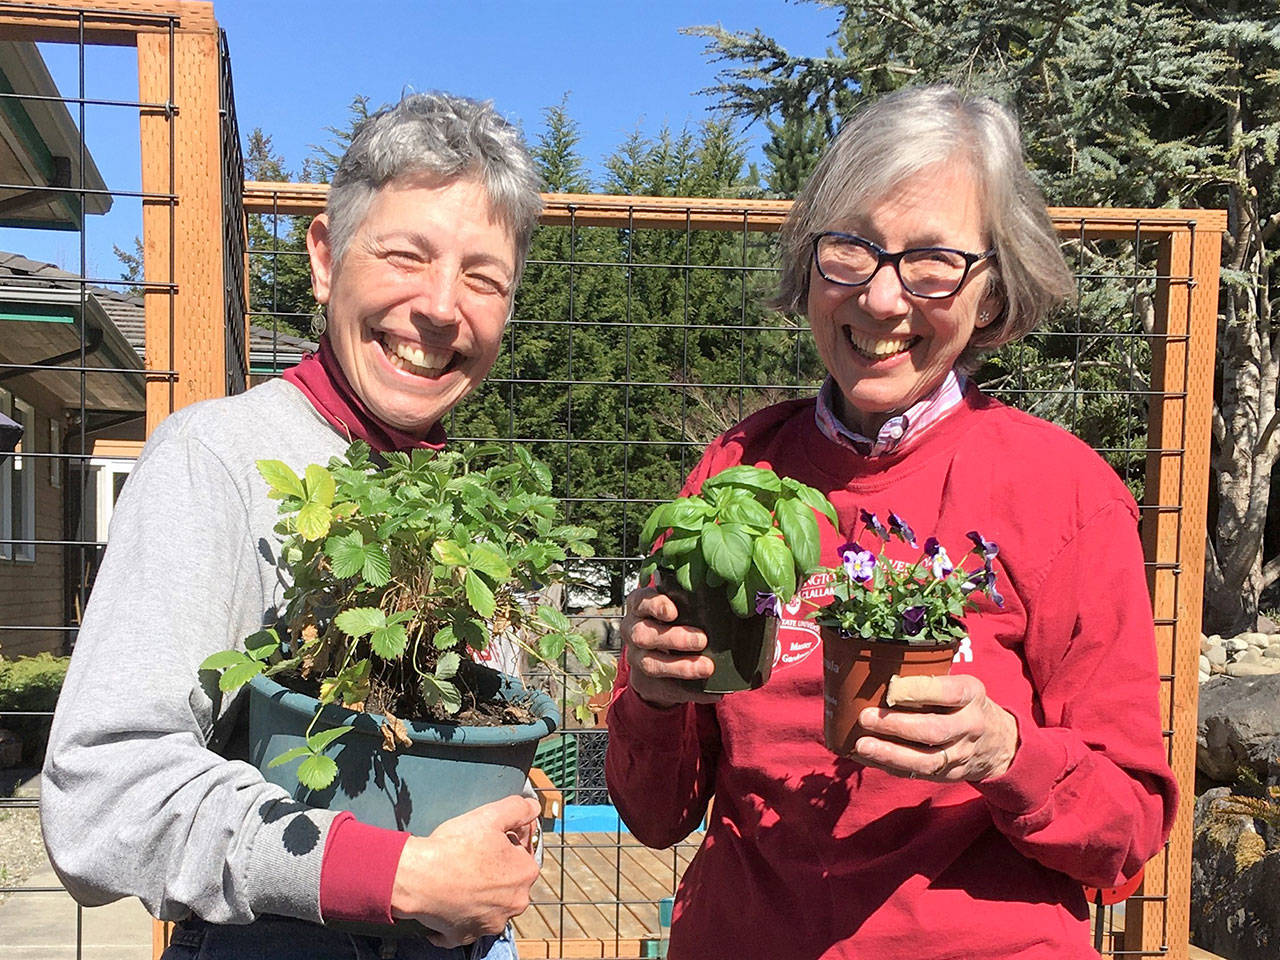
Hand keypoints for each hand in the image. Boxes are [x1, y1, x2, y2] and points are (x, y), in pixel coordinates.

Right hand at [390, 795, 540, 947]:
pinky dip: (459, 917)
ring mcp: (490, 924)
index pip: (522, 853)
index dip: (505, 842)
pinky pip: (465, 926)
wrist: (418, 876)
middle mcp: (514, 904)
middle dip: (495, 870)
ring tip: (459, 877)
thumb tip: (533, 808)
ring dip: (480, 895)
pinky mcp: (464, 936)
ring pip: (490, 905)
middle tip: (472, 856)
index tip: (487, 839)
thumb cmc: (455, 846)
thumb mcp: (491, 815)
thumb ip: (519, 809)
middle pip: (508, 881)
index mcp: (525, 874)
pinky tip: (448, 903)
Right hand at [621, 586, 723, 707]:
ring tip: (707, 668)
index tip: (674, 612)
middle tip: (702, 640)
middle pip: (643, 635)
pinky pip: (666, 689)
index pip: (641, 602)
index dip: (655, 606)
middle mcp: (632, 631)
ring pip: (651, 664)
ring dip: (680, 667)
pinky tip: (712, 692)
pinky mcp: (646, 683)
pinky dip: (691, 691)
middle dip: (673, 638)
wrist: (655, 657)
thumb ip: (692, 603)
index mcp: (639, 608)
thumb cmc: (673, 621)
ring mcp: (636, 658)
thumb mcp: (677, 606)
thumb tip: (733, 602)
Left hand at [851, 674, 1018, 781]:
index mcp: (972, 694)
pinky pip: (919, 773)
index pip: (947, 692)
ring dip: (890, 754)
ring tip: (862, 745)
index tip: (890, 688)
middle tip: (865, 717)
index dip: (916, 691)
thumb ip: (929, 681)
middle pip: (933, 729)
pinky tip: (867, 758)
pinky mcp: (951, 774)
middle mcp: (970, 725)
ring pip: (926, 759)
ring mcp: (963, 754)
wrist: (1001, 742)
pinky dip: (890, 766)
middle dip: (896, 725)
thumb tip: (878, 673)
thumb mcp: (960, 684)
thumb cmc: (965, 704)